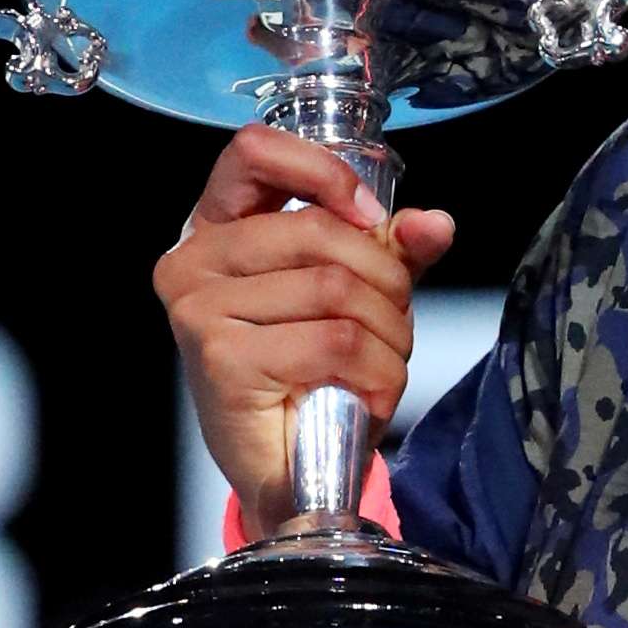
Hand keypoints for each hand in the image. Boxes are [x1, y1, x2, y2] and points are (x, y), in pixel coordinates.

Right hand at [155, 124, 458, 527]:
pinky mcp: (222, 359)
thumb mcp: (356, 295)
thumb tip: (434, 223)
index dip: (323, 172)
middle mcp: (192, 262)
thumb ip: (392, 250)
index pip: (252, 152)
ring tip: (379, 365)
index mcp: (215, 228)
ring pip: (337, 289)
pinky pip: (336, 341)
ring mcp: (199, 311)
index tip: (369, 215)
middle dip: (385, 280)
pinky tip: (365, 394)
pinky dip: (377, 372)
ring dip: (389, 335)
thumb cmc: (311, 375)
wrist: (290, 474)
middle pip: (319, 232)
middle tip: (393, 324)